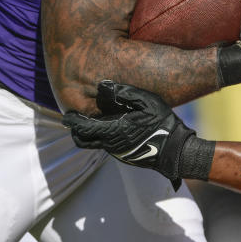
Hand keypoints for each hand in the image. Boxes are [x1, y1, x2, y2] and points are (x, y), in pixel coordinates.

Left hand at [62, 80, 194, 187]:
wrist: (173, 150)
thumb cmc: (162, 123)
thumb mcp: (147, 101)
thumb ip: (125, 93)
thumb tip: (105, 85)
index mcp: (113, 131)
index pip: (83, 128)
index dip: (72, 121)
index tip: (67, 115)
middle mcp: (110, 144)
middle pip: (82, 140)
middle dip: (75, 130)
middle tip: (74, 119)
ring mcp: (116, 152)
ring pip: (93, 144)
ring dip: (88, 133)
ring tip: (90, 121)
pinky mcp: (122, 155)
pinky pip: (104, 146)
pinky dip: (100, 137)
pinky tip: (109, 127)